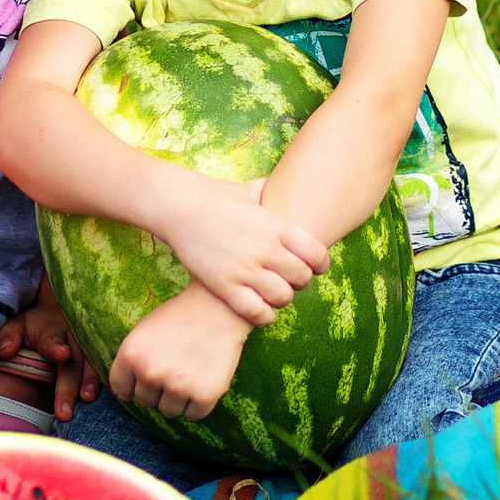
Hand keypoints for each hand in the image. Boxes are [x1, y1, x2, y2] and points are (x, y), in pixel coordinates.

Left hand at [0, 279, 101, 420]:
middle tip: (64, 411)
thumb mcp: (18, 325)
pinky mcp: (101, 356)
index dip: (56, 347)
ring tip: (88, 399)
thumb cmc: (37, 327)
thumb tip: (4, 350)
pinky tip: (111, 397)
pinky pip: (105, 369)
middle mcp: (75, 339)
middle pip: (73, 362)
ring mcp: (90, 348)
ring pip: (93, 366)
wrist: (64, 313)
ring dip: (91, 383)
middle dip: (69, 385)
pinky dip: (106, 383)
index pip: (51, 341)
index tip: (62, 353)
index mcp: (51, 332)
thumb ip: (9, 335)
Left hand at [111, 286, 252, 420]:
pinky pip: (193, 415)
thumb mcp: (143, 332)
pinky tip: (202, 381)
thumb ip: (131, 362)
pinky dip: (197, 404)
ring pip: (169, 411)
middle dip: (157, 389)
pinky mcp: (204, 395)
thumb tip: (125, 395)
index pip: (121, 389)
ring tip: (188, 373)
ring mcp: (178, 386)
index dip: (134, 383)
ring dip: (177, 399)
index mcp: (131, 355)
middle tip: (174, 367)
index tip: (148, 374)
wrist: (218, 307)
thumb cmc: (179, 317)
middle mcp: (151, 373)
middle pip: (146, 401)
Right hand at [151, 174, 329, 324]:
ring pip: (282, 297)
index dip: (321, 265)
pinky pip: (256, 311)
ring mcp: (245, 268)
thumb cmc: (214, 196)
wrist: (177, 206)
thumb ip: (270, 192)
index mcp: (277, 225)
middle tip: (289, 280)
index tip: (316, 268)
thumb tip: (283, 185)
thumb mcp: (249, 190)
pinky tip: (260, 309)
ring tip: (273, 294)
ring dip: (282, 299)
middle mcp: (265, 248)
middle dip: (300, 282)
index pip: (317, 254)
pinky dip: (263, 315)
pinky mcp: (224, 285)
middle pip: (302, 278)